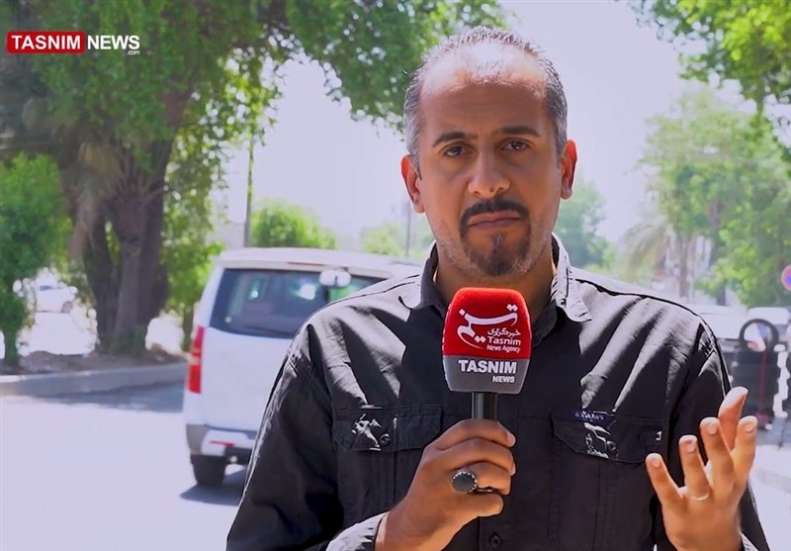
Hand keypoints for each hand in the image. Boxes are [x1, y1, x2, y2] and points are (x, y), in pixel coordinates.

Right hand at [375, 419, 515, 550]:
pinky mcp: (453, 510)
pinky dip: (497, 503)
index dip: (494, 430)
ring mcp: (444, 487)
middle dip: (504, 456)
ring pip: (486, 470)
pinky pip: (488, 501)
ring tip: (501, 487)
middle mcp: (437, 465)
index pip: (467, 427)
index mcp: (434, 450)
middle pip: (480, 446)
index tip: (508, 439)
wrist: (411, 527)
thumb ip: (459, 451)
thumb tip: (499, 446)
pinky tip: (488, 504)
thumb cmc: (429, 497)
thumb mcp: (435, 464)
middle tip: (509, 468)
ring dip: (503, 479)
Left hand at [645, 387, 756, 550]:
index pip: (744, 455)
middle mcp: (722, 488)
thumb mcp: (728, 462)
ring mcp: (700, 501)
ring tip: (686, 439)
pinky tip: (652, 459)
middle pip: (722, 466)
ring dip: (692, 460)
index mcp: (735, 474)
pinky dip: (660, 477)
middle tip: (708, 421)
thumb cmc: (720, 487)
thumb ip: (729, 426)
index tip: (748, 419)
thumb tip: (739, 391)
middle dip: (716, 445)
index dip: (747, 438)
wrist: (710, 541)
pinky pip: (668, 493)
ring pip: (697, 481)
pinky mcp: (678, 510)